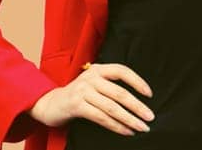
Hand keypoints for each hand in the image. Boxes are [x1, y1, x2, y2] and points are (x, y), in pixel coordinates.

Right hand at [28, 61, 155, 135]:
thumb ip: (110, 86)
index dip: (137, 81)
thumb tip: (138, 100)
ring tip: (142, 127)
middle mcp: (90, 78)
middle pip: (120, 93)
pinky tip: (127, 131)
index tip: (149, 94)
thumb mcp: (93, 84)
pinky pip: (101, 118)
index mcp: (97, 69)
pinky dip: (117, 126)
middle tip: (150, 117)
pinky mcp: (77, 105)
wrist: (50, 104)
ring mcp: (82, 91)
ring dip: (130, 119)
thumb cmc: (78, 96)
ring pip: (112, 108)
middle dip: (138, 107)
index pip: (122, 70)